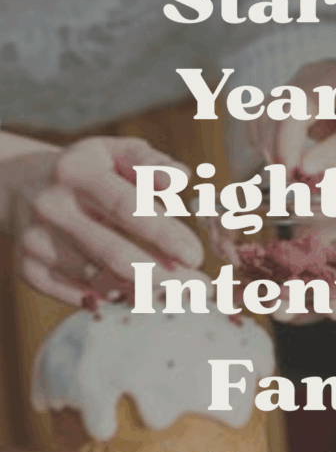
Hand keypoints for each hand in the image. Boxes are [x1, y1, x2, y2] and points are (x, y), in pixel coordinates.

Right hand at [10, 136, 203, 306]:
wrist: (23, 186)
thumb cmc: (89, 170)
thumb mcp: (116, 152)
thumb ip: (151, 162)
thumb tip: (181, 179)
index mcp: (76, 171)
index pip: (127, 207)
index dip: (164, 234)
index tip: (196, 256)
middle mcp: (51, 207)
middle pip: (113, 252)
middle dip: (160, 275)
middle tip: (197, 288)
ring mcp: (35, 242)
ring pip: (99, 279)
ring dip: (144, 291)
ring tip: (178, 292)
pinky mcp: (28, 270)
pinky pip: (81, 296)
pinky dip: (114, 298)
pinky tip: (139, 294)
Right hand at [249, 59, 335, 173]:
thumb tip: (303, 169)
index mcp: (328, 77)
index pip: (291, 110)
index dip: (285, 145)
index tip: (293, 177)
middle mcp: (307, 78)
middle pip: (270, 114)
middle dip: (278, 152)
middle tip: (298, 185)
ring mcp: (298, 89)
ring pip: (262, 118)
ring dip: (271, 150)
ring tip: (298, 177)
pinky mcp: (294, 105)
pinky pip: (266, 123)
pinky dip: (269, 145)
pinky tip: (289, 164)